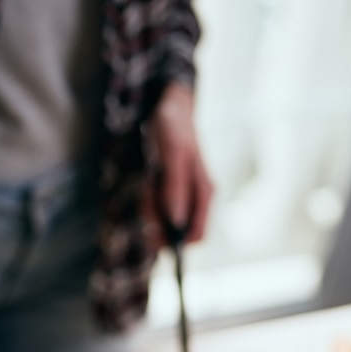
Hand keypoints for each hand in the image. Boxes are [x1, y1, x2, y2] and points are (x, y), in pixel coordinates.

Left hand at [143, 82, 212, 246]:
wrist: (169, 108)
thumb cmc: (174, 128)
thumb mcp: (172, 155)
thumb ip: (174, 187)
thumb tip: (175, 220)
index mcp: (204, 193)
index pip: (197, 236)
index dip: (177, 242)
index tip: (155, 232)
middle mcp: (195, 198)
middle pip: (176, 232)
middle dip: (157, 223)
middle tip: (147, 198)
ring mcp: (183, 196)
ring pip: (164, 222)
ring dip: (149, 211)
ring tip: (147, 185)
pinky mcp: (169, 191)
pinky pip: (155, 208)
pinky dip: (146, 202)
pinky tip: (146, 184)